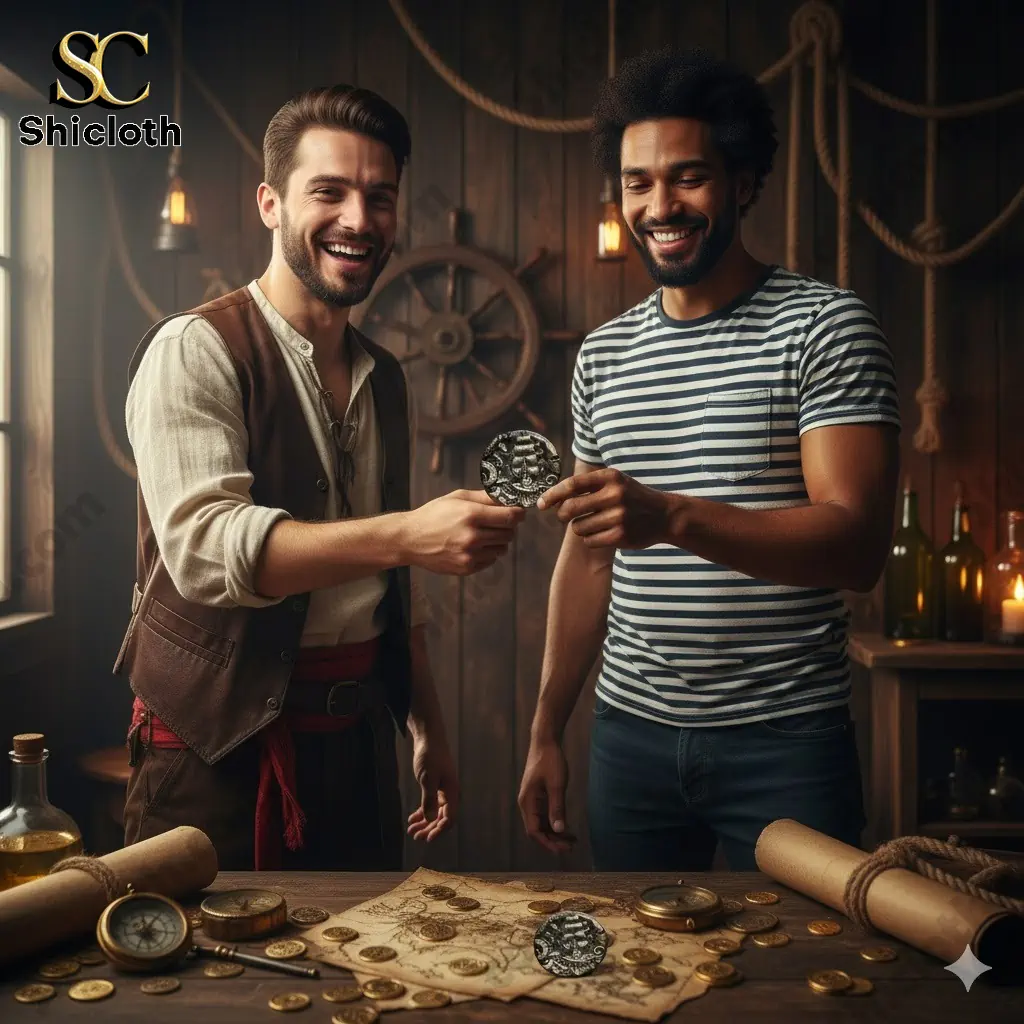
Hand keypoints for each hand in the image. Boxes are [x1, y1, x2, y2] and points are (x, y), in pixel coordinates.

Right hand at [404, 490, 525, 575]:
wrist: (410, 539)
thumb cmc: (433, 514)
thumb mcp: (457, 498)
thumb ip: (484, 497)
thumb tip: (507, 498)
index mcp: (471, 515)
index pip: (510, 517)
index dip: (519, 514)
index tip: (519, 512)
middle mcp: (472, 537)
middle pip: (509, 533)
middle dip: (508, 527)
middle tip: (498, 522)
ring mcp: (470, 555)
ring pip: (502, 548)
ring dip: (498, 541)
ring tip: (483, 534)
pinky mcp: (466, 568)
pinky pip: (491, 560)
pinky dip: (488, 553)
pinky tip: (474, 546)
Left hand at [408, 726, 459, 842]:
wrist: (428, 738)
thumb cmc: (430, 756)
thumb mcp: (427, 778)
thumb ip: (429, 799)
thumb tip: (429, 819)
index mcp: (451, 792)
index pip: (449, 818)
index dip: (439, 830)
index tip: (427, 839)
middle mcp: (449, 794)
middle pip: (441, 818)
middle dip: (429, 829)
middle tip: (415, 836)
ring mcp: (442, 791)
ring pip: (435, 813)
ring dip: (424, 823)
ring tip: (411, 831)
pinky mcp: (434, 787)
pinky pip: (430, 805)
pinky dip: (422, 813)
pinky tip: (412, 819)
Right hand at [518, 738, 573, 853]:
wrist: (545, 741)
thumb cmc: (550, 761)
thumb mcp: (556, 785)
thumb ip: (557, 808)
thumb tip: (559, 830)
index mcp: (527, 802)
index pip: (534, 831)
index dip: (548, 843)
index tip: (564, 849)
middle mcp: (527, 804)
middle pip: (537, 830)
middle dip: (553, 841)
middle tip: (571, 847)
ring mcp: (532, 800)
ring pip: (541, 824)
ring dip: (555, 833)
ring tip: (572, 840)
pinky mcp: (538, 796)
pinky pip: (545, 815)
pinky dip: (555, 823)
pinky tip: (567, 827)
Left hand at [537, 468, 676, 548]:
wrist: (665, 515)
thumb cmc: (633, 497)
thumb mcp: (616, 481)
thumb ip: (589, 486)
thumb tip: (555, 498)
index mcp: (610, 477)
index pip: (573, 485)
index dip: (553, 495)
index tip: (540, 504)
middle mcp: (614, 495)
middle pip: (571, 508)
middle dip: (562, 515)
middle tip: (565, 517)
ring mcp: (618, 516)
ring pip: (578, 527)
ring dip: (580, 528)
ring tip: (594, 524)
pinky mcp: (621, 535)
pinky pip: (589, 541)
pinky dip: (591, 539)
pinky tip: (603, 534)